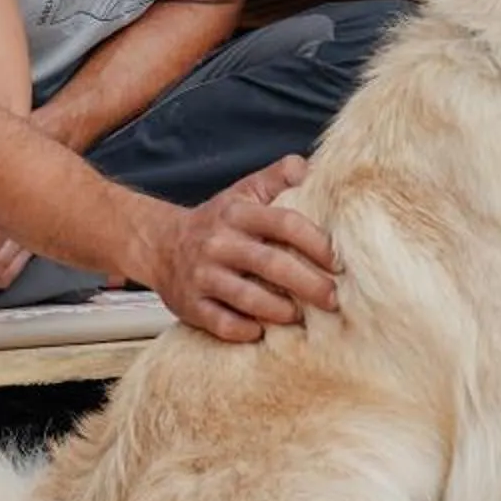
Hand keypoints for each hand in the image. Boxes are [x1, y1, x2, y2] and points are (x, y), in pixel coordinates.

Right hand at [134, 154, 340, 342]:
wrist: (160, 245)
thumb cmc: (217, 221)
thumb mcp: (244, 191)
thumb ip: (278, 176)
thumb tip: (308, 169)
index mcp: (238, 213)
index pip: (285, 223)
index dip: (317, 243)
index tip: (339, 263)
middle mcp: (219, 243)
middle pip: (272, 264)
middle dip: (309, 284)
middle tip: (333, 299)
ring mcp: (203, 276)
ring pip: (248, 298)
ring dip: (281, 310)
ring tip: (300, 316)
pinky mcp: (191, 305)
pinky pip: (224, 324)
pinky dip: (247, 331)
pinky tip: (263, 330)